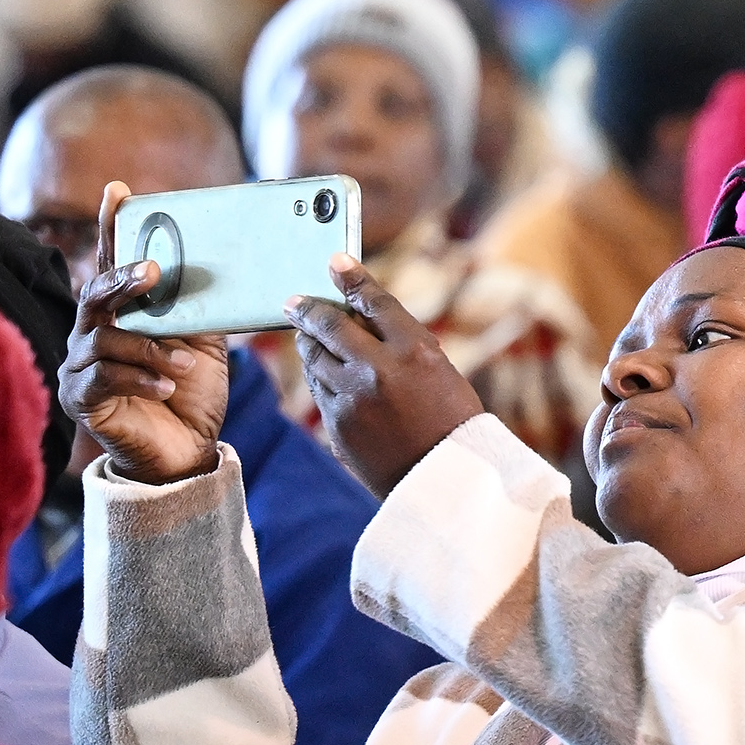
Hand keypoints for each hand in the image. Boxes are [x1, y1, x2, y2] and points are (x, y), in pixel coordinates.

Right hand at [60, 181, 229, 483]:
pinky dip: (140, 378)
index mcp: (119, 314)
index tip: (120, 191)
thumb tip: (219, 264)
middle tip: (154, 271)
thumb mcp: (202, 344)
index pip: (112, 263)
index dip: (112, 226)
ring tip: (184, 364)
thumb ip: (198, 307)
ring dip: (149, 348)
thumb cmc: (189, 395)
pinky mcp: (80, 398)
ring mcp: (81, 365)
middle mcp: (91, 333)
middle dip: (124, 280)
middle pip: (96, 292)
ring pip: (105, 339)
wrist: (186, 453)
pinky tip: (166, 387)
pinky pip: (104, 377)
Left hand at [286, 255, 484, 498]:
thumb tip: (359, 315)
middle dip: (309, 308)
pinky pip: (318, 390)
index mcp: (415, 351)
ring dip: (308, 342)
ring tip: (305, 334)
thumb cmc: (451, 420)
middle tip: (294, 300)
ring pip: (314, 358)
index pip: (375, 301)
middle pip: (330, 325)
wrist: (446, 481)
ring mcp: (352, 400)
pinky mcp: (337, 426)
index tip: (335, 262)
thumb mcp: (440, 370)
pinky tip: (322, 372)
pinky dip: (319, 376)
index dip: (352, 278)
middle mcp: (378, 371)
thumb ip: (402, 341)